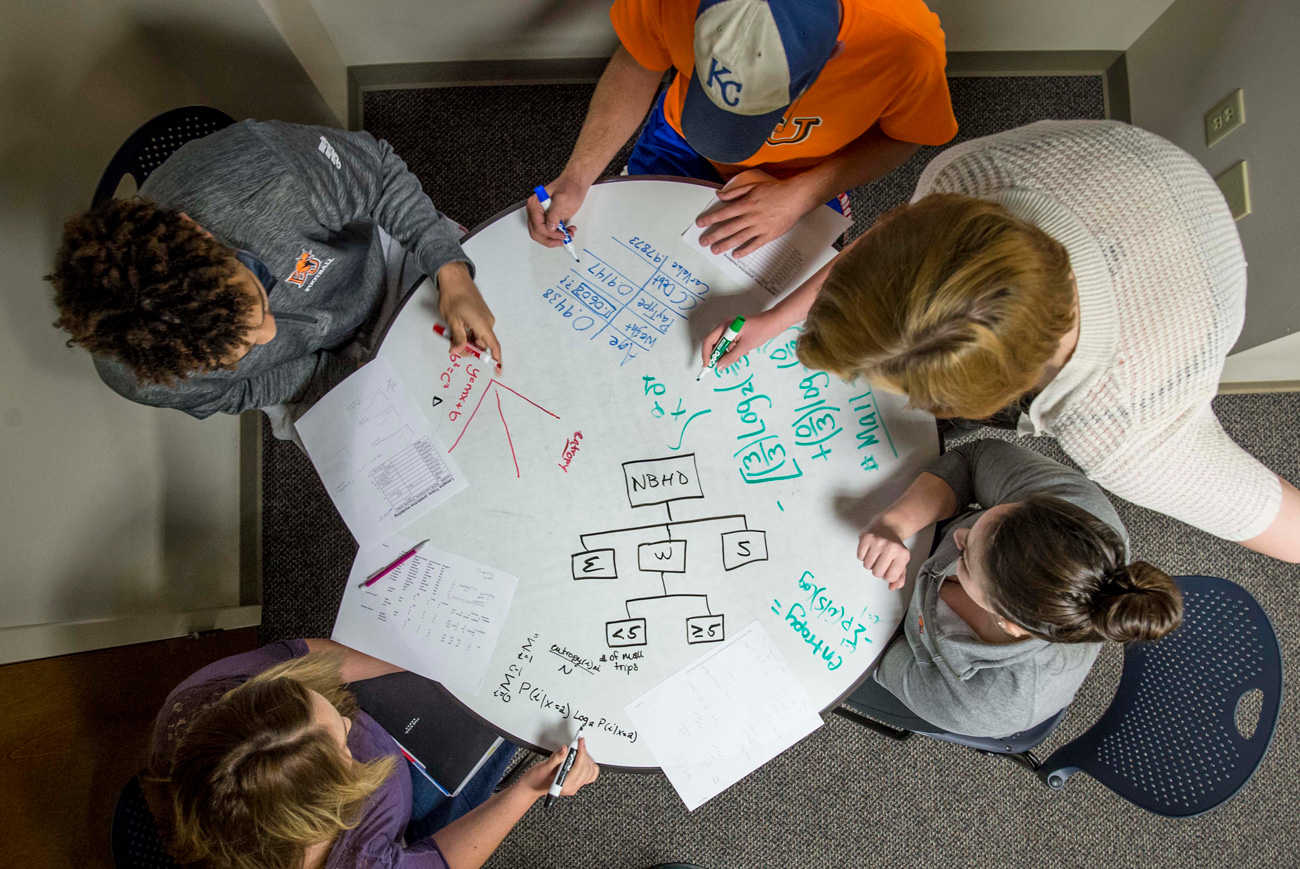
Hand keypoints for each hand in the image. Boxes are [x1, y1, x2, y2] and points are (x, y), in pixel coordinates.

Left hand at [436, 262, 502, 366]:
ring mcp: (485, 317)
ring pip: (478, 336)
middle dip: (470, 349)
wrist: (455, 278)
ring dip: (467, 339)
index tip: (498, 370)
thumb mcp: (453, 320)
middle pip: (483, 343)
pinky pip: (477, 329)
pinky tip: (458, 326)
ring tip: (452, 333)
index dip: (496, 359)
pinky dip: (468, 332)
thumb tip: (457, 352)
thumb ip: (458, 338)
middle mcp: (487, 322)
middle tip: (453, 347)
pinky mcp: (481, 314)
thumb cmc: (453, 297)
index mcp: (482, 324)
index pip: (493, 345)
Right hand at [517, 738, 599, 799]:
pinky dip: (589, 765)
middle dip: (583, 753)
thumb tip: (565, 750)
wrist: (532, 786)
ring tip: (579, 750)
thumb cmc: (535, 780)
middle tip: (577, 743)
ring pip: (590, 771)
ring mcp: (575, 785)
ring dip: (587, 758)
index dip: (581, 752)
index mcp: (564, 784)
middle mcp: (572, 787)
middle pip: (586, 768)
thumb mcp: (543, 767)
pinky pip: (590, 775)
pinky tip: (583, 758)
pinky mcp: (576, 782)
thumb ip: (556, 758)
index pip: (579, 767)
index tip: (579, 742)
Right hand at [526, 174, 587, 247]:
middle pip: (537, 233)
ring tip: (567, 235)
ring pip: (542, 235)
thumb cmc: (569, 187)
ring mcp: (542, 216)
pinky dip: (558, 235)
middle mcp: (536, 211)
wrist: (575, 184)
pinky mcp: (549, 219)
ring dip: (555, 239)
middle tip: (562, 240)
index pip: (537, 225)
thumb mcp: (563, 199)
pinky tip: (567, 231)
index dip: (549, 233)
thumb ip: (555, 213)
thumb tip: (550, 227)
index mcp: (535, 204)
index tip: (561, 235)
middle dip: (550, 239)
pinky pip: (549, 232)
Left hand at [696, 168, 817, 256]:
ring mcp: (760, 227)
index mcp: (746, 204)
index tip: (701, 224)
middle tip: (703, 242)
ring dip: (725, 244)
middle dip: (714, 235)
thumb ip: (735, 192)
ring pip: (739, 238)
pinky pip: (755, 244)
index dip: (711, 219)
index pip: (724, 213)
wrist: (795, 197)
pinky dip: (745, 250)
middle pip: (729, 228)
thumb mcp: (753, 186)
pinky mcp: (769, 235)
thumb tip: (719, 195)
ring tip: (715, 250)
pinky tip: (736, 254)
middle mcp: (751, 217)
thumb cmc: (774, 190)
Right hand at [699, 310, 784, 370]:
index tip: (708, 366)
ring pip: (723, 344)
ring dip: (729, 353)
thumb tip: (719, 366)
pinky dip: (734, 349)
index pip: (708, 341)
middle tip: (724, 364)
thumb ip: (730, 357)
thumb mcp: (744, 347)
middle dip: (720, 355)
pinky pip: (729, 342)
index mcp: (724, 326)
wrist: (773, 323)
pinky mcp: (735, 330)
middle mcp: (724, 325)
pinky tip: (744, 351)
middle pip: (715, 343)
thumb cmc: (760, 330)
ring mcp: (730, 327)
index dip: (707, 355)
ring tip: (740, 355)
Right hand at [857, 519, 911, 589]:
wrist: (888, 526)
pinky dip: (863, 556)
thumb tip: (892, 587)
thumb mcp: (902, 561)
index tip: (889, 568)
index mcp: (903, 555)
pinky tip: (869, 550)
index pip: (890, 577)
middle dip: (877, 570)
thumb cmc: (895, 547)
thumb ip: (899, 577)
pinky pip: (860, 557)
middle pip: (877, 573)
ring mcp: (878, 541)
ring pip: (867, 566)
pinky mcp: (866, 537)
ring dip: (870, 563)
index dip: (887, 575)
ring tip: (875, 554)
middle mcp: (891, 547)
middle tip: (881, 561)